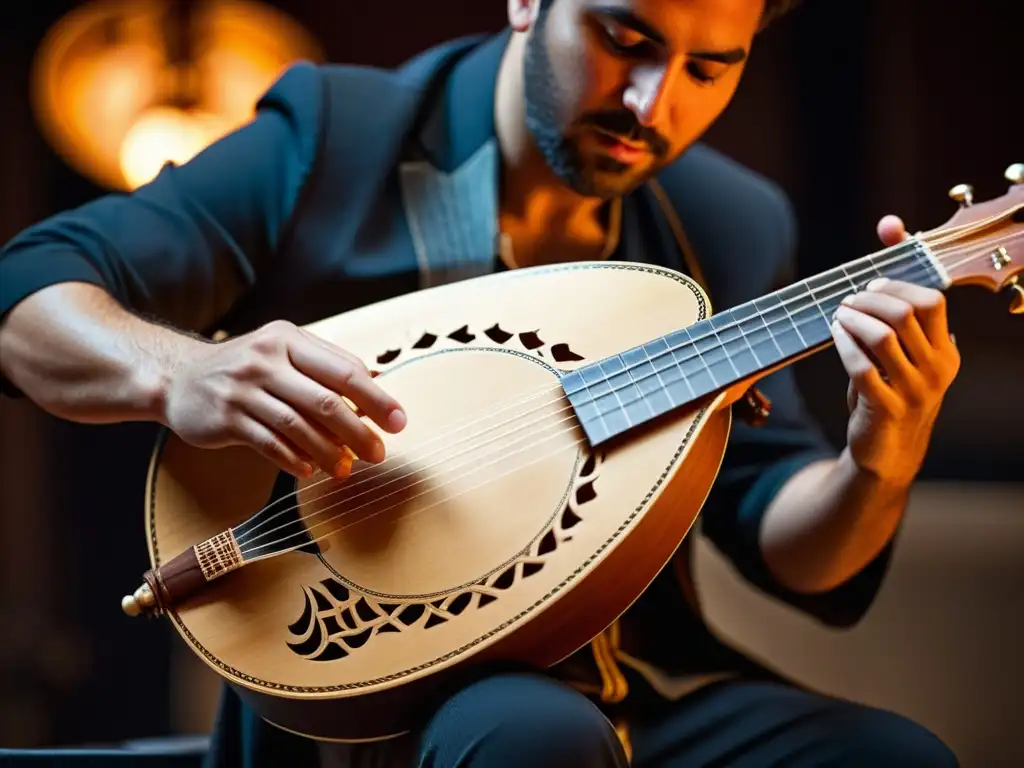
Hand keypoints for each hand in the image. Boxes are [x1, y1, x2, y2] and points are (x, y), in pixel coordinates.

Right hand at [161, 320, 406, 478]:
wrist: (178, 377)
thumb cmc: (247, 368)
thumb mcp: (283, 352)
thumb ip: (325, 367)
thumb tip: (378, 389)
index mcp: (289, 339)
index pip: (344, 369)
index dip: (376, 398)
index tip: (398, 422)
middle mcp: (266, 359)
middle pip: (325, 400)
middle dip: (359, 431)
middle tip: (379, 454)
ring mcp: (243, 389)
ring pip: (298, 426)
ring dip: (329, 453)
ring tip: (347, 470)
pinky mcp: (226, 417)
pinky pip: (269, 444)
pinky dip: (294, 460)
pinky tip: (310, 471)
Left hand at [830, 215, 959, 485]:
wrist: (887, 454)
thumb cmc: (891, 392)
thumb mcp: (903, 353)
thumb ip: (898, 303)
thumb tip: (890, 226)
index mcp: (947, 352)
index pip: (931, 301)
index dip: (898, 283)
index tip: (870, 283)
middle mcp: (937, 369)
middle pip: (907, 313)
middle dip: (872, 298)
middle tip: (849, 298)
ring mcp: (913, 391)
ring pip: (884, 336)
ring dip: (853, 318)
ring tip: (837, 313)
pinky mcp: (885, 407)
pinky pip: (861, 366)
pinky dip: (843, 343)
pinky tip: (832, 333)